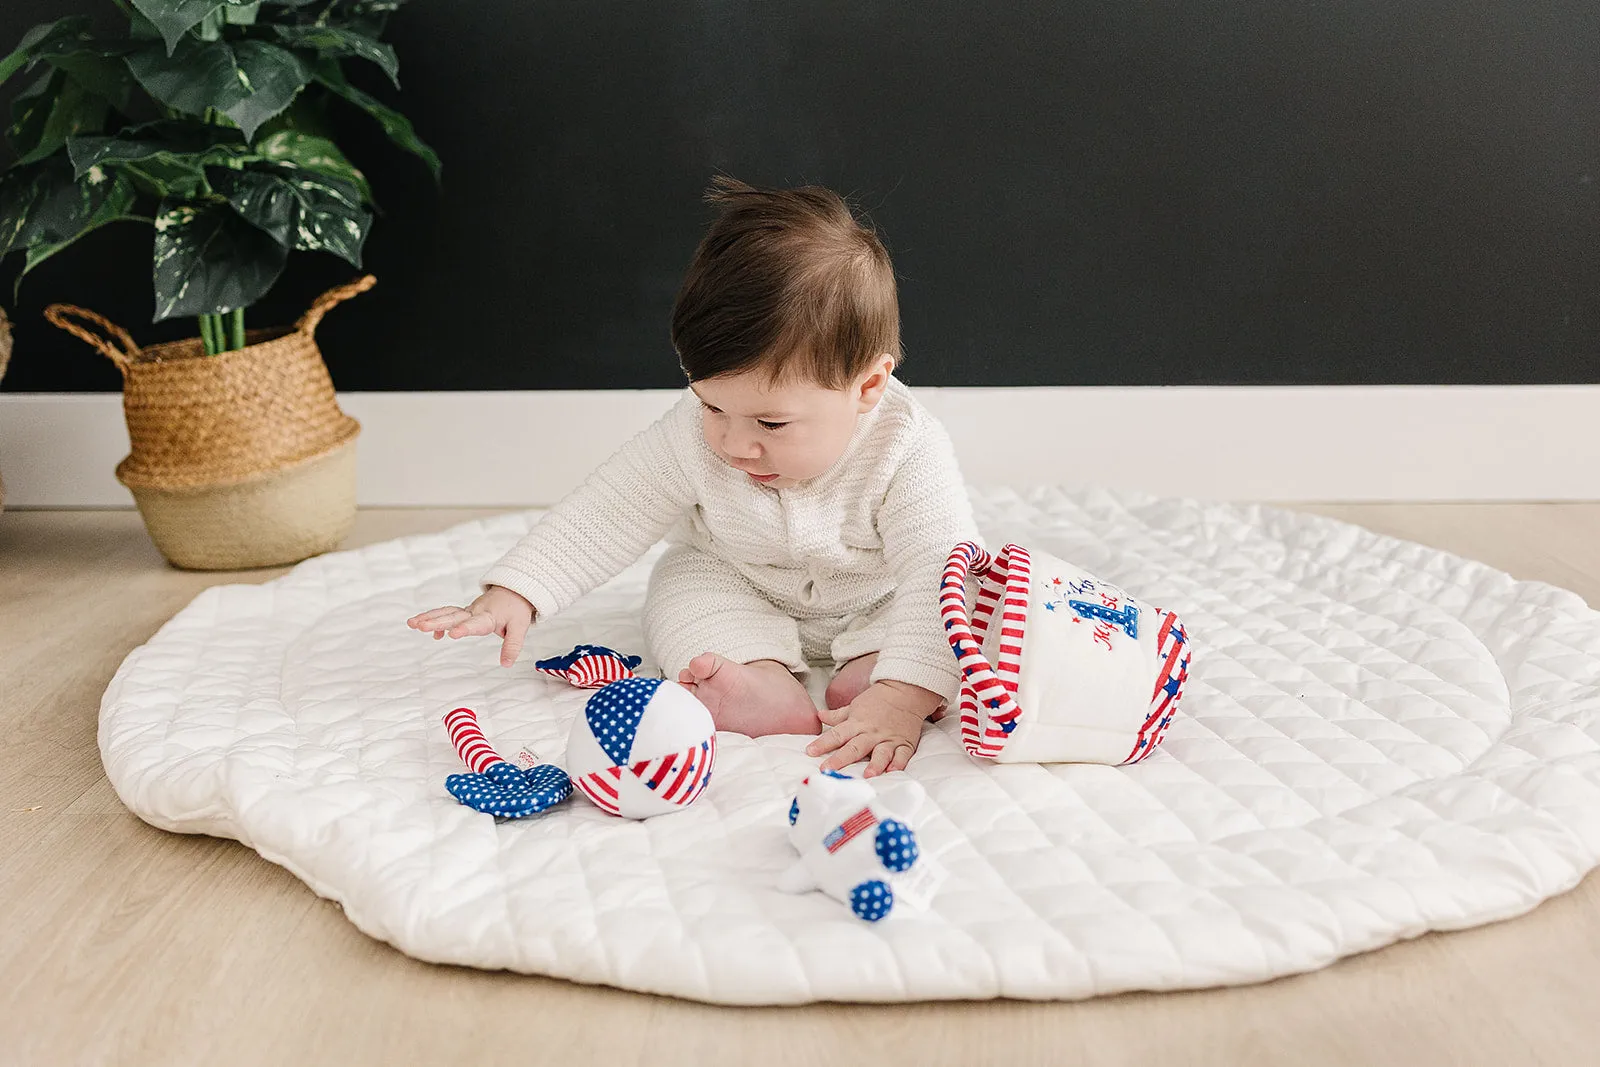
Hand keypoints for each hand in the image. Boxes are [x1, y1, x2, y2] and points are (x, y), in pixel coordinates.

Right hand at [406, 585, 535, 666]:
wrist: (515, 591)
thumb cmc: (516, 610)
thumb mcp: (520, 628)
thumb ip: (512, 646)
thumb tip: (506, 664)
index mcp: (488, 617)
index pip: (475, 623)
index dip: (464, 628)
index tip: (451, 634)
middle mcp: (475, 612)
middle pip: (453, 616)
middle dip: (436, 621)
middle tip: (419, 626)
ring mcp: (468, 611)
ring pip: (446, 612)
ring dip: (429, 617)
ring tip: (411, 623)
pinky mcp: (465, 612)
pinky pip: (448, 613)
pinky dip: (436, 619)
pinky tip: (429, 633)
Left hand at [805, 680, 942, 776]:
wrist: (906, 690)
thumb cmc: (878, 699)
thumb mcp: (855, 705)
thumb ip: (838, 716)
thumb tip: (819, 716)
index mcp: (857, 723)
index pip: (837, 734)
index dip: (823, 743)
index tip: (810, 751)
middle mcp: (871, 733)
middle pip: (855, 747)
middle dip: (840, 759)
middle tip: (828, 769)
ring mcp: (889, 739)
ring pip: (881, 753)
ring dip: (874, 764)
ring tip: (868, 775)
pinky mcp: (905, 743)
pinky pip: (902, 755)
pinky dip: (898, 763)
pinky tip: (893, 771)